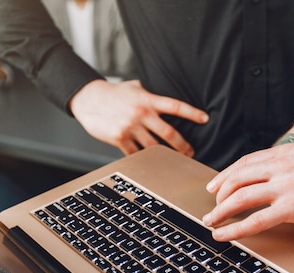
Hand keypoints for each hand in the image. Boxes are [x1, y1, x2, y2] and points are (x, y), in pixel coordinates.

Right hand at [69, 79, 208, 155]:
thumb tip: (166, 94)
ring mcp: (131, 127)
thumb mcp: (134, 87)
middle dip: (183, 145)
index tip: (205, 119)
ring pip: (154, 147)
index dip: (192, 113)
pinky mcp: (120, 138)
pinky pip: (136, 153)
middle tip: (191, 152)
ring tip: (173, 160)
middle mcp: (141, 113)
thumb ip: (150, 93)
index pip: (175, 106)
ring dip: (166, 155)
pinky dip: (144, 159)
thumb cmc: (113, 93)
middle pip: (169, 133)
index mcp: (148, 100)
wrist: (88, 99)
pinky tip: (151, 163)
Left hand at [202, 144, 293, 240]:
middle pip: (237, 178)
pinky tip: (224, 235)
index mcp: (287, 154)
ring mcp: (286, 186)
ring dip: (220, 211)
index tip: (215, 185)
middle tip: (211, 207)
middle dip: (219, 194)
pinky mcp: (293, 207)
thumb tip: (279, 180)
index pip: (246, 162)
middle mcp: (282, 166)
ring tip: (211, 222)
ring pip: (240, 198)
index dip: (226, 175)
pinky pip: (254, 220)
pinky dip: (234, 229)